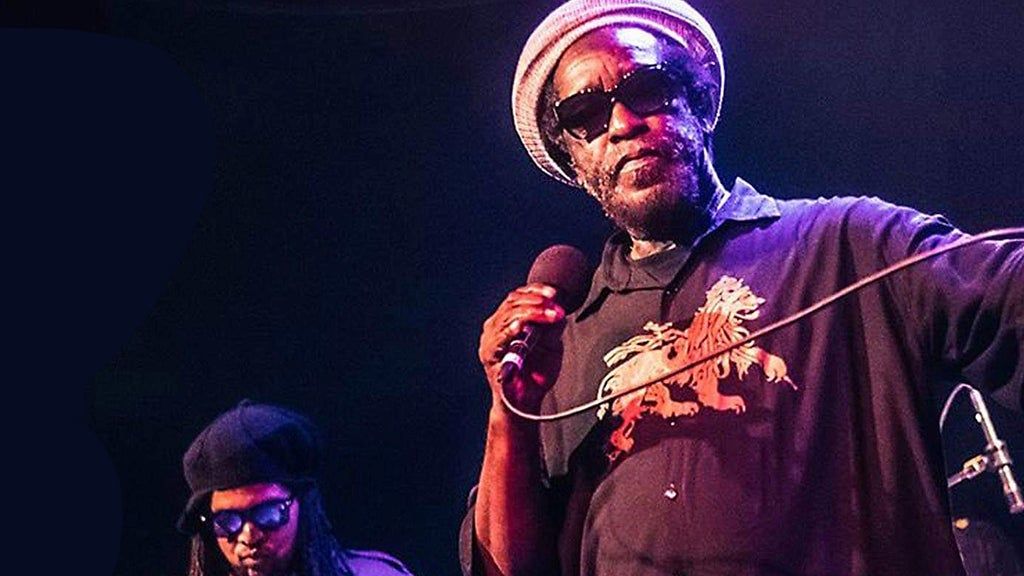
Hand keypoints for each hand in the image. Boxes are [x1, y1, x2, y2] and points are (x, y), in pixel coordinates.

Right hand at [479, 283, 565, 412]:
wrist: (525, 404)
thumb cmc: (536, 375)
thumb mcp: (551, 346)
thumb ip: (551, 328)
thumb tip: (558, 310)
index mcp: (507, 321)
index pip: (517, 296)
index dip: (536, 290)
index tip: (554, 293)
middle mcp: (495, 327)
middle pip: (512, 302)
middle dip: (536, 301)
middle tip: (555, 305)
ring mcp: (490, 340)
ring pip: (508, 315)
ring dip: (532, 311)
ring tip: (551, 314)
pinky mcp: (489, 354)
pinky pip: (501, 335)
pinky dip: (514, 327)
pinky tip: (527, 324)